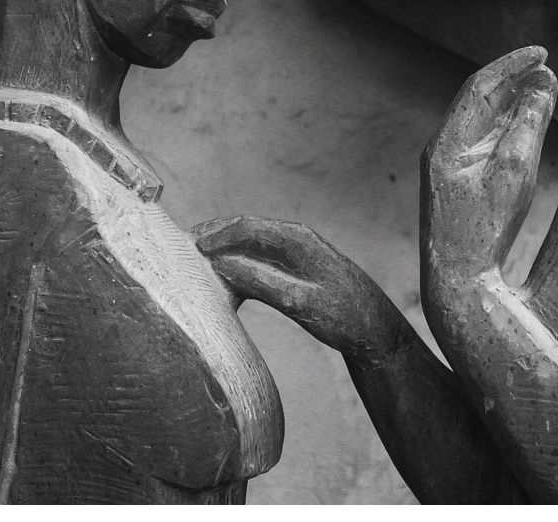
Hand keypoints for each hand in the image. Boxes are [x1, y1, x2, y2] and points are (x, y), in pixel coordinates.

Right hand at [193, 216, 406, 368]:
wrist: (375, 330)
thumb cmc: (344, 316)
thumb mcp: (301, 303)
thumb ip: (262, 282)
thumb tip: (223, 264)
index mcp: (298, 240)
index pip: (248, 227)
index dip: (217, 234)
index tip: (190, 245)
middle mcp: (295, 240)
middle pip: (245, 231)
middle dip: (213, 237)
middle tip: (181, 248)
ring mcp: (294, 254)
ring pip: (249, 245)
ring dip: (222, 250)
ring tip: (193, 261)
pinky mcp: (293, 270)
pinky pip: (257, 260)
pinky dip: (235, 263)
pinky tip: (219, 276)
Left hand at [422, 45, 556, 278]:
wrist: (459, 283)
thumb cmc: (484, 231)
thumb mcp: (513, 172)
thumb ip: (529, 124)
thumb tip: (542, 83)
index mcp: (445, 143)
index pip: (479, 87)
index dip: (511, 65)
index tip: (542, 52)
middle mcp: (442, 151)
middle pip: (480, 103)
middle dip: (514, 81)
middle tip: (547, 67)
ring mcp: (449, 170)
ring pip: (484, 124)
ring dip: (513, 103)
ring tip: (544, 86)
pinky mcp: (460, 187)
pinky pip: (486, 146)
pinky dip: (509, 130)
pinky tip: (529, 124)